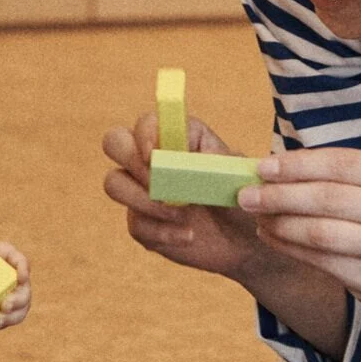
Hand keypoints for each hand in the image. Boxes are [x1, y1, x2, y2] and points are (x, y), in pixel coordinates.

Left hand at [0, 238, 31, 329]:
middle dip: (18, 299)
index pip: (20, 260)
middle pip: (24, 287)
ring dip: (12, 316)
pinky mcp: (5, 308)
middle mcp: (11, 275)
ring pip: (21, 306)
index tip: (20, 278)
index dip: (24, 268)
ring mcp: (11, 293)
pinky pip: (11, 317)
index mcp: (3, 256)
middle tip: (5, 306)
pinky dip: (4, 322)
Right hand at [102, 112, 265, 280]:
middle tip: (159, 183)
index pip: (145, 123)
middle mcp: (152, 159)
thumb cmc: (242, 196)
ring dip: (144, 200)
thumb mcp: (238, 175)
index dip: (145, 135)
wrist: (246, 238)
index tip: (156, 156)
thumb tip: (192, 158)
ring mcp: (142, 190)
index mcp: (176, 137)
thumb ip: (215, 160)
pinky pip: (135, 224)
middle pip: (115, 142)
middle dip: (132, 161)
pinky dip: (161, 232)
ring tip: (182, 214)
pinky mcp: (142, 221)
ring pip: (114, 183)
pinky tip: (188, 236)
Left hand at [237, 146, 360, 315]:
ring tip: (258, 218)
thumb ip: (328, 174)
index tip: (261, 167)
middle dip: (281, 196)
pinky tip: (271, 237)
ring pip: (322, 233)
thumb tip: (269, 166)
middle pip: (328, 198)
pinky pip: (321, 260)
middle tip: (247, 195)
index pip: (340, 164)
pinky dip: (289, 247)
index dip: (297, 165)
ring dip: (281, 224)